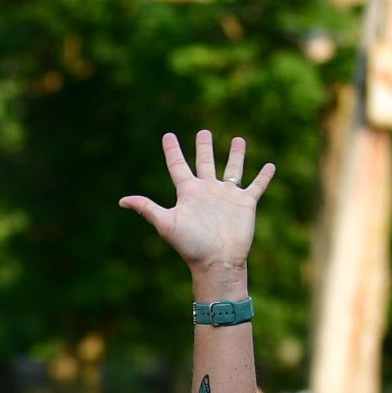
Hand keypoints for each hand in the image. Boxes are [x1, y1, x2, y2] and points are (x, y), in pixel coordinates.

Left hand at [119, 131, 273, 273]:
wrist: (216, 260)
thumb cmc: (190, 244)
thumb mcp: (166, 223)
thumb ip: (147, 208)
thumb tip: (121, 201)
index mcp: (188, 193)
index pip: (177, 166)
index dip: (172, 151)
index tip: (167, 135)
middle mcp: (207, 191)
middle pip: (204, 162)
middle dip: (204, 147)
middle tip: (203, 131)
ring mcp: (227, 196)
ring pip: (232, 168)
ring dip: (236, 154)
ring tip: (238, 139)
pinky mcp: (246, 203)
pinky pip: (257, 185)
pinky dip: (264, 176)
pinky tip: (270, 165)